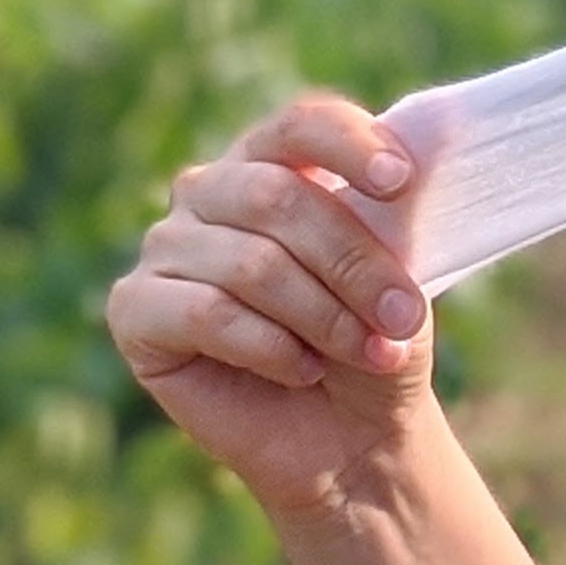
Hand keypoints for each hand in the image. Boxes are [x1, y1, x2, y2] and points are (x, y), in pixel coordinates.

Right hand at [107, 93, 439, 520]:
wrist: (352, 440)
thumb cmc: (374, 341)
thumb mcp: (402, 270)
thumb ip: (399, 209)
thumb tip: (430, 141)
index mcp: (268, 161)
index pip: (299, 125)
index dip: (348, 145)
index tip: (400, 182)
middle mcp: (206, 192)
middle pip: (277, 197)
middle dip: (352, 263)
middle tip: (401, 316)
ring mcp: (164, 249)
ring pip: (250, 263)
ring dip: (323, 316)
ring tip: (366, 353)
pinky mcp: (134, 311)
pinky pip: (206, 313)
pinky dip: (269, 348)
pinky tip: (299, 370)